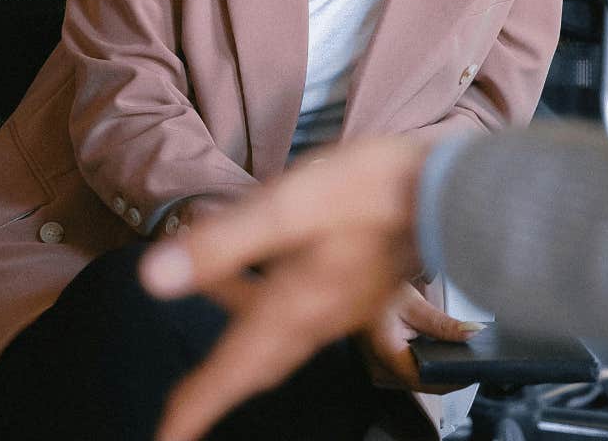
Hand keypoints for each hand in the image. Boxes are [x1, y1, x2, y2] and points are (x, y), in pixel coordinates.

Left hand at [139, 134, 437, 440]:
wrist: (454, 190)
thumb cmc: (373, 192)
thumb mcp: (287, 208)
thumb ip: (222, 244)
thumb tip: (153, 277)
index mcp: (292, 309)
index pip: (230, 372)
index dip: (193, 407)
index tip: (166, 437)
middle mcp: (317, 320)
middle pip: (253, 365)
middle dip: (214, 389)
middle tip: (182, 408)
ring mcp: (343, 304)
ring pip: (277, 337)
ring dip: (240, 338)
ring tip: (210, 294)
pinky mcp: (360, 285)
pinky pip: (303, 314)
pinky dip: (270, 306)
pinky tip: (266, 270)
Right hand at [359, 282, 483, 390]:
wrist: (351, 285)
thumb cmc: (376, 291)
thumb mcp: (413, 304)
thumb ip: (443, 324)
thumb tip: (471, 334)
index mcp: (387, 356)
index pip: (427, 381)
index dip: (453, 380)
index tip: (474, 371)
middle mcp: (382, 370)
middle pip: (424, 383)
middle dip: (450, 375)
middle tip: (475, 360)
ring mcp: (381, 369)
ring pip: (418, 379)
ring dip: (439, 371)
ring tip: (462, 355)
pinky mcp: (384, 364)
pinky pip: (411, 371)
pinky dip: (428, 365)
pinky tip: (442, 353)